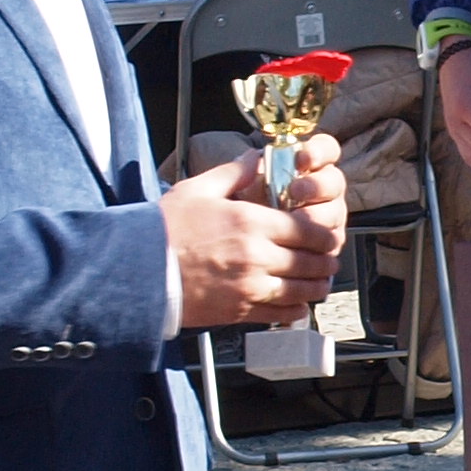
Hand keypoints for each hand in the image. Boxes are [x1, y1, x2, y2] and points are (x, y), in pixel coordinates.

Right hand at [162, 148, 346, 325]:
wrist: (139, 271)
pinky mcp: (241, 311)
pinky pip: (280, 314)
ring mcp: (251, 287)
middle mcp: (257, 256)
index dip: (324, 235)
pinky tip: (298, 305)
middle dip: (326, 261)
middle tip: (330, 259)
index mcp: (251, 223)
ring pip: (302, 291)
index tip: (328, 236)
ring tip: (322, 282)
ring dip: (317, 286)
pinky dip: (295, 311)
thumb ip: (234, 174)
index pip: (307, 231)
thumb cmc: (164, 230)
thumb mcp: (197, 190)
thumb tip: (255, 157)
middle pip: (311, 262)